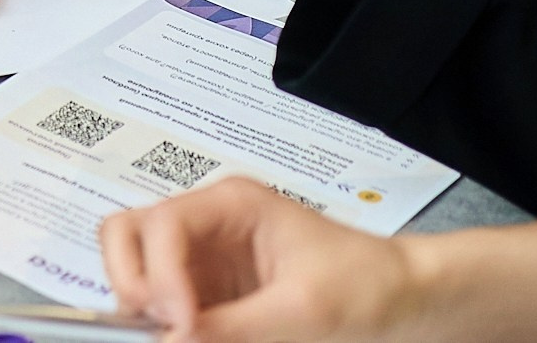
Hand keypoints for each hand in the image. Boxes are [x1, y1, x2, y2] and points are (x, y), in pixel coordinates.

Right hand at [100, 179, 413, 342]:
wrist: (406, 303)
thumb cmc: (369, 285)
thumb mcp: (305, 312)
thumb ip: (235, 327)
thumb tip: (175, 340)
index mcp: (232, 206)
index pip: (161, 226)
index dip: (158, 276)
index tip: (178, 324)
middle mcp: (210, 227)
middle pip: (130, 235)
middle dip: (133, 281)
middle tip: (158, 324)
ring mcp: (207, 262)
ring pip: (140, 273)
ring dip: (145, 306)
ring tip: (177, 335)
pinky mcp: (213, 296)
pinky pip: (168, 309)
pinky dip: (167, 327)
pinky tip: (194, 339)